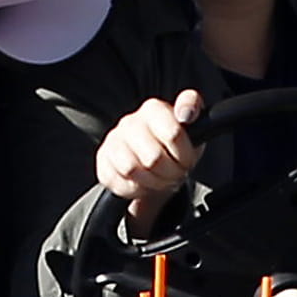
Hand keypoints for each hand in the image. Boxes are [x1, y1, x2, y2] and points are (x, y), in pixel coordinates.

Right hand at [98, 87, 205, 229]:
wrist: (156, 163)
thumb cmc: (175, 145)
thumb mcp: (194, 126)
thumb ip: (193, 107)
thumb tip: (186, 112)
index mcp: (153, 109)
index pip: (172, 133)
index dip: (184, 155)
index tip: (187, 161)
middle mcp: (130, 122)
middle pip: (153, 157)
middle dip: (170, 173)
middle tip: (176, 174)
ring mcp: (113, 141)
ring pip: (131, 169)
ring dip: (153, 182)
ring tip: (161, 179)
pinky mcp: (103, 161)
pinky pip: (118, 182)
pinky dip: (136, 189)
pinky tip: (145, 183)